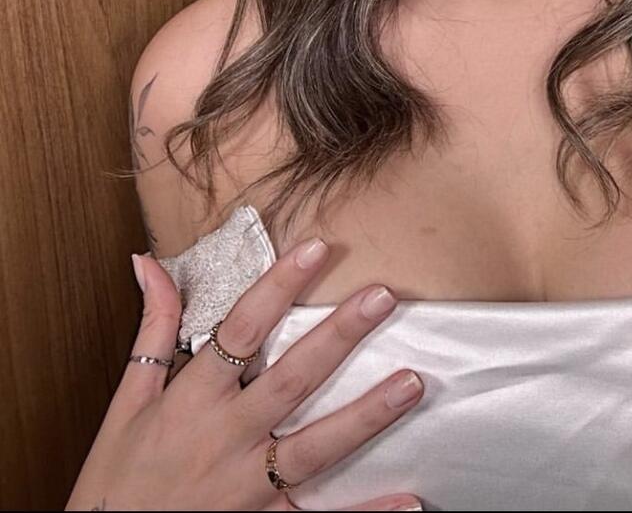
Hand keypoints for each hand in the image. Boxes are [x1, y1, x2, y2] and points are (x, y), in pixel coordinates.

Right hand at [66, 237, 423, 510]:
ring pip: (315, 447)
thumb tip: (150, 264)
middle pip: (291, 380)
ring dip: (366, 415)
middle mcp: (224, 439)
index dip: (279, 285)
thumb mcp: (125, 403)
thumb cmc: (115, 480)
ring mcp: (246, 487)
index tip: (316, 247)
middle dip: (338, 337)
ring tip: (413, 384)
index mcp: (192, 400)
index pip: (242, 329)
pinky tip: (409, 502)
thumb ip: (152, 330)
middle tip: (382, 297)